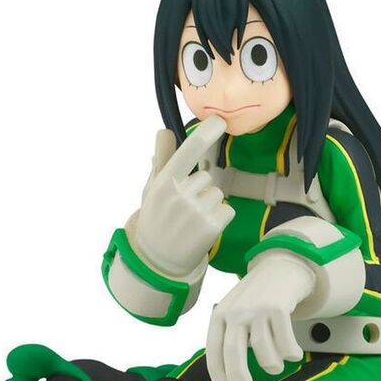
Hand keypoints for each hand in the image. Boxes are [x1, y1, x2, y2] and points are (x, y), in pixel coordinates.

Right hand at [135, 116, 234, 276]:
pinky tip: (202, 229)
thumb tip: (164, 131)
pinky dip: (219, 218)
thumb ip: (162, 159)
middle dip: (199, 190)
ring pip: (218, 193)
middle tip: (182, 210)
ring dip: (209, 205)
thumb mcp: (153, 189)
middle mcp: (179, 196)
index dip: (205, 135)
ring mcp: (196, 212)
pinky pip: (227, 209)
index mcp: (164, 182)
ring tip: (191, 221)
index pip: (187, 153)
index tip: (220, 120)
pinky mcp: (212, 227)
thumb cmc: (157, 218)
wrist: (157, 260)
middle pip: (207, 177)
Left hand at [206, 252, 314, 380]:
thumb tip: (229, 374)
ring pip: (265, 353)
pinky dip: (291, 353)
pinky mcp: (278, 308)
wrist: (281, 267)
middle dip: (238, 377)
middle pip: (234, 353)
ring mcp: (257, 310)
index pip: (214, 348)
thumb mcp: (236, 311)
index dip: (218, 372)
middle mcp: (236, 312)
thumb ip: (230, 335)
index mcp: (221, 314)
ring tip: (277, 363)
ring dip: (274, 364)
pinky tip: (293, 353)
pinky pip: (285, 344)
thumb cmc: (257, 297)